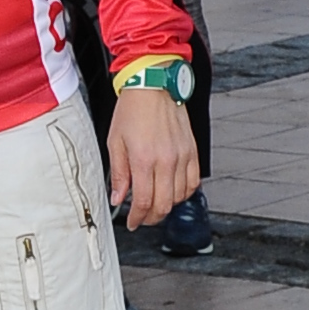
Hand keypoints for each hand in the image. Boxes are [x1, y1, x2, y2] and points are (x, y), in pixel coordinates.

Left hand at [107, 85, 198, 228]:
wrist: (154, 86)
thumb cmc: (133, 110)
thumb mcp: (115, 142)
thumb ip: (119, 174)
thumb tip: (118, 197)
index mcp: (144, 159)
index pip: (144, 201)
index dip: (138, 218)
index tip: (132, 222)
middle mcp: (166, 160)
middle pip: (164, 204)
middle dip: (152, 218)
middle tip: (142, 219)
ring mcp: (182, 156)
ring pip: (180, 196)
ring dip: (167, 206)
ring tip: (155, 205)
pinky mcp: (192, 151)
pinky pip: (193, 182)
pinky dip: (183, 193)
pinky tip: (172, 192)